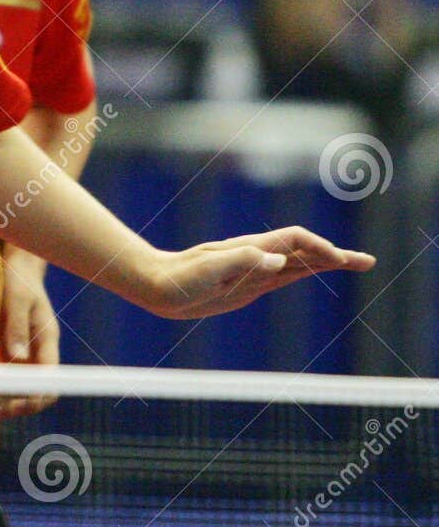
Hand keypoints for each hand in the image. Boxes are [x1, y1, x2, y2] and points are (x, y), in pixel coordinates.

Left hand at [0, 248, 59, 414]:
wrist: (19, 266)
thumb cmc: (18, 279)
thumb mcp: (15, 299)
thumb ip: (16, 327)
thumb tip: (17, 358)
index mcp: (48, 339)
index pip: (51, 379)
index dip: (35, 396)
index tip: (12, 404)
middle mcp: (43, 349)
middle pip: (43, 389)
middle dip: (24, 405)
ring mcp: (32, 350)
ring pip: (30, 387)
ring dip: (14, 400)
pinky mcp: (20, 348)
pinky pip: (18, 377)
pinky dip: (6, 388)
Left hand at [142, 226, 374, 320]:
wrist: (157, 284)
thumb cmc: (178, 278)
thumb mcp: (207, 271)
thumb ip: (241, 262)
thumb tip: (276, 262)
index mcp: (251, 250)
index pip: (295, 242)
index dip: (318, 248)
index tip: (338, 260)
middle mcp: (257, 257)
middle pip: (305, 251)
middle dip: (336, 255)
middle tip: (368, 261)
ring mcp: (254, 270)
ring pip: (299, 263)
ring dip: (326, 262)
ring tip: (354, 263)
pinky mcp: (248, 284)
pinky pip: (284, 276)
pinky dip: (305, 271)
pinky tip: (315, 271)